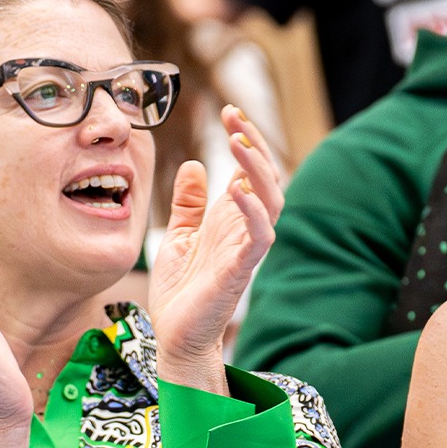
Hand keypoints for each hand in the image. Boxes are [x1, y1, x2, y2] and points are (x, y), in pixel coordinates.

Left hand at [148, 106, 281, 393]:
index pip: (249, 170)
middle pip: (265, 177)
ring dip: (256, 169)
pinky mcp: (241, 271)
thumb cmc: (181, 291)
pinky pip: (259, 237)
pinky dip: (253, 211)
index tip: (228, 111)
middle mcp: (244, 229)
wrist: (175, 336)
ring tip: (237, 141)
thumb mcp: (178, 235)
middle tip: (233, 115)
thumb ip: (188, 204)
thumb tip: (193, 165)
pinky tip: (236, 189)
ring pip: (271, 201)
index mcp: (231, 219)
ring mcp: (246, 250)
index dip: (244, 138)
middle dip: (253, 143)